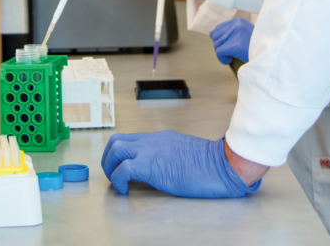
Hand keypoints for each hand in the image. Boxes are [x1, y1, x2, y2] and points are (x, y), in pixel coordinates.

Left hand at [101, 131, 260, 197]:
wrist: (221, 165)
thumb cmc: (208, 165)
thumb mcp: (182, 154)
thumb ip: (165, 156)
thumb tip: (154, 169)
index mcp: (159, 138)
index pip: (129, 138)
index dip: (119, 154)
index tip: (120, 169)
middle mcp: (151, 141)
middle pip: (116, 140)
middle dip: (108, 159)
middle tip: (113, 176)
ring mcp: (150, 151)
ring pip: (115, 149)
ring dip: (109, 167)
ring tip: (117, 183)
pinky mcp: (151, 166)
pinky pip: (123, 170)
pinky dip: (118, 181)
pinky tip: (125, 191)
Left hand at [210, 18, 253, 64]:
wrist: (270, 51)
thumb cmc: (257, 45)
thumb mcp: (245, 33)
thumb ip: (232, 32)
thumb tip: (211, 34)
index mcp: (238, 21)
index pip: (218, 28)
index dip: (220, 39)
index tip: (226, 46)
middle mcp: (235, 25)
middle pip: (216, 36)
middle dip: (220, 46)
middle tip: (229, 53)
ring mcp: (234, 34)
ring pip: (217, 45)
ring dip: (221, 53)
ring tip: (231, 57)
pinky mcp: (233, 44)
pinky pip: (219, 52)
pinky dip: (222, 58)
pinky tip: (229, 60)